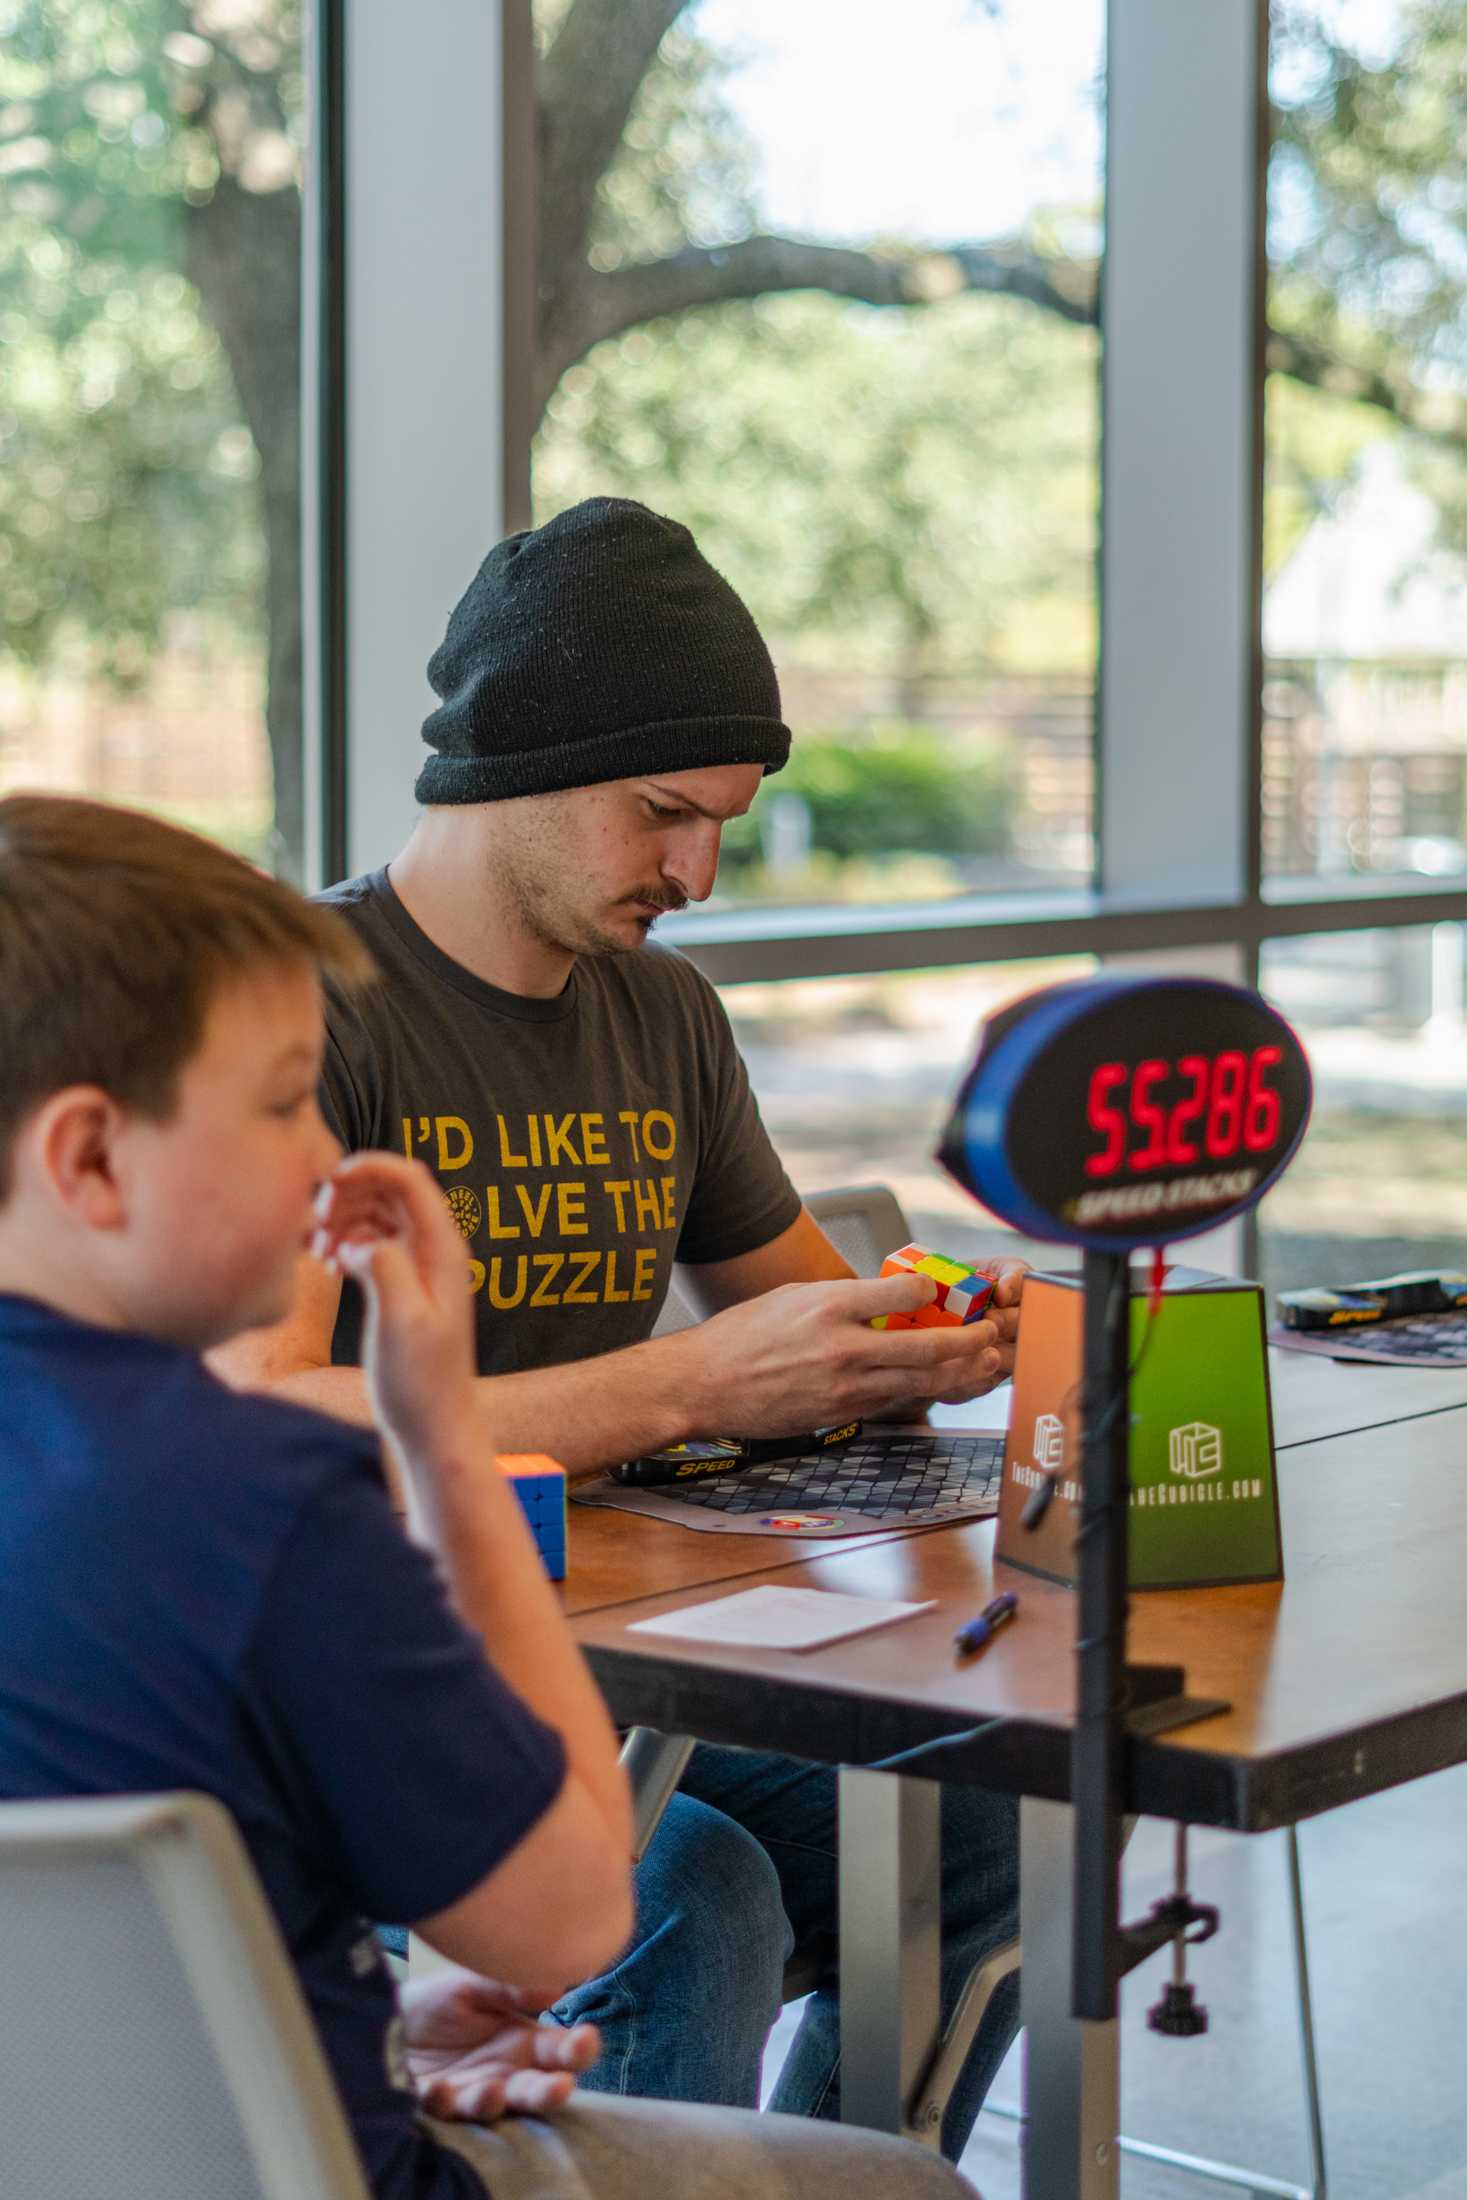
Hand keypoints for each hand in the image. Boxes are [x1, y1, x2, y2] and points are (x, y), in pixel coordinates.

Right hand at [311, 1153, 477, 1463]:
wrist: (433, 1426)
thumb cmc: (421, 1383)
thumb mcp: (401, 1324)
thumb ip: (385, 1269)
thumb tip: (362, 1240)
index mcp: (443, 1251)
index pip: (410, 1178)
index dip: (369, 1166)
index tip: (327, 1182)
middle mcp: (436, 1251)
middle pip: (391, 1189)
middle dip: (349, 1192)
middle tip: (315, 1221)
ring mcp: (420, 1267)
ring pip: (378, 1214)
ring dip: (344, 1219)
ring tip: (315, 1247)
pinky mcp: (402, 1285)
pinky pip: (373, 1242)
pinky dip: (347, 1242)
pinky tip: (327, 1265)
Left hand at [402, 1968, 598, 2122]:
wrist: (385, 2019)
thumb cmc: (437, 2001)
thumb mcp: (472, 1985)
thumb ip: (509, 1987)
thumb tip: (556, 1985)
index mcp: (523, 2041)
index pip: (561, 2052)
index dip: (578, 2049)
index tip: (585, 2040)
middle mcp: (505, 2074)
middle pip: (536, 2090)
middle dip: (549, 2092)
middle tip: (560, 2087)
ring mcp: (472, 2093)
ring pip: (494, 2109)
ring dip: (494, 2102)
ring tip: (492, 2090)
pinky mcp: (438, 2106)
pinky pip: (444, 2110)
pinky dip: (443, 2102)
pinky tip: (439, 2089)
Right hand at [691, 1266, 1017, 1434]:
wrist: (705, 1384)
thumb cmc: (743, 1335)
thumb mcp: (793, 1297)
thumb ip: (843, 1298)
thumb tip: (885, 1297)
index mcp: (830, 1306)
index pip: (903, 1293)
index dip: (933, 1291)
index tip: (943, 1290)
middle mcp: (843, 1347)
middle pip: (927, 1347)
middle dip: (968, 1342)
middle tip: (990, 1334)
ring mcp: (844, 1387)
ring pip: (919, 1382)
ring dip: (959, 1374)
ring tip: (983, 1364)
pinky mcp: (841, 1413)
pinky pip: (891, 1400)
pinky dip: (920, 1392)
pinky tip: (938, 1384)